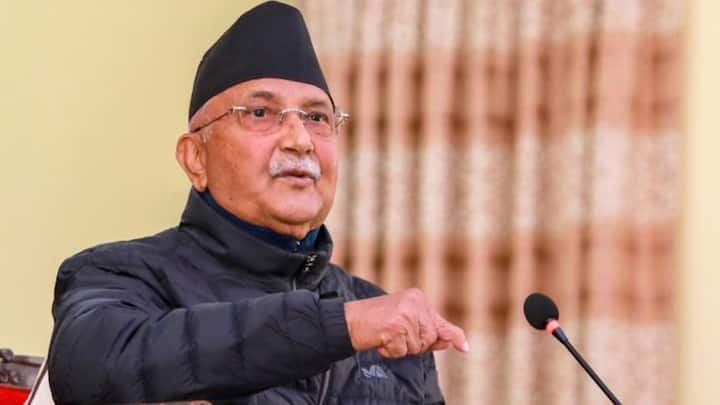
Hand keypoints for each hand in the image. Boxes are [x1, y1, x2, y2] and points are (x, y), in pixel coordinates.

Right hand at [344, 288, 468, 357]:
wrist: (351, 320)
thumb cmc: (377, 321)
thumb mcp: (406, 320)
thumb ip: (429, 330)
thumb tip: (452, 342)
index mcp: (418, 298)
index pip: (438, 322)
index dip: (453, 336)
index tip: (464, 347)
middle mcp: (414, 303)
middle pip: (430, 338)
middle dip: (415, 344)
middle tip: (395, 335)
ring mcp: (405, 315)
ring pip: (417, 346)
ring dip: (401, 348)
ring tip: (387, 335)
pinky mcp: (396, 328)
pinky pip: (402, 351)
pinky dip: (391, 351)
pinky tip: (381, 340)